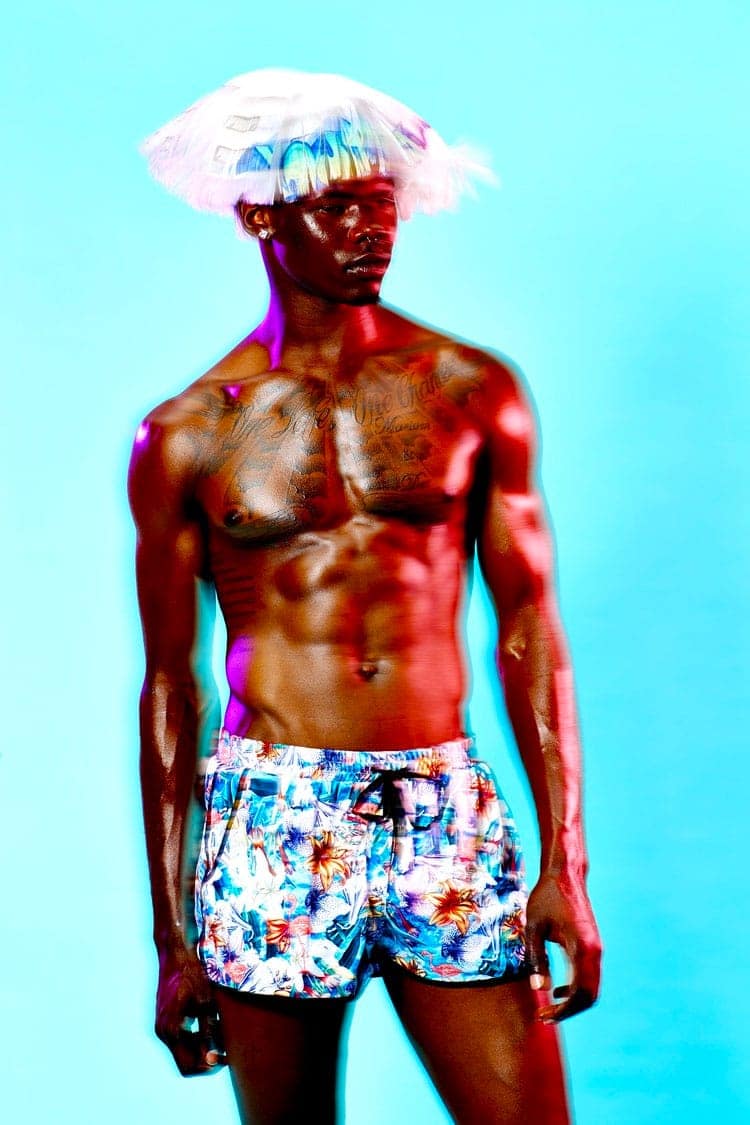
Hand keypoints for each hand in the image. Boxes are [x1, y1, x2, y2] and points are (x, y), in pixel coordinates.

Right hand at [155, 945, 226, 1075]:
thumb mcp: (205, 1002)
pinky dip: (196, 1036)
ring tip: (221, 1034)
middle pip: (185, 1060)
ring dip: (202, 1047)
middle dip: (206, 1058)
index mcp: (170, 1030)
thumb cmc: (191, 974)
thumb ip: (208, 1030)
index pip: (187, 1066)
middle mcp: (163, 1031)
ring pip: (184, 1048)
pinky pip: (182, 1036)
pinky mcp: (166, 1017)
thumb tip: (214, 1055)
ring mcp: (162, 1024)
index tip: (224, 1058)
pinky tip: (211, 1024)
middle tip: (226, 1050)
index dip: (207, 1067)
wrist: (175, 953)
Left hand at [525, 871, 601, 1021]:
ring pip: (591, 987)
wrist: (565, 875)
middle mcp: (595, 952)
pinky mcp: (592, 946)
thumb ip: (536, 958)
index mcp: (583, 948)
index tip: (545, 1015)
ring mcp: (596, 949)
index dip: (564, 1011)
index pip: (580, 993)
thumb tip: (539, 990)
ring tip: (548, 1008)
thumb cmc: (546, 897)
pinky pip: (589, 976)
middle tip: (545, 1017)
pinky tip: (556, 989)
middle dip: (569, 1011)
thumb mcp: (534, 927)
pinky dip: (576, 989)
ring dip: (573, 1001)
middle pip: (590, 996)